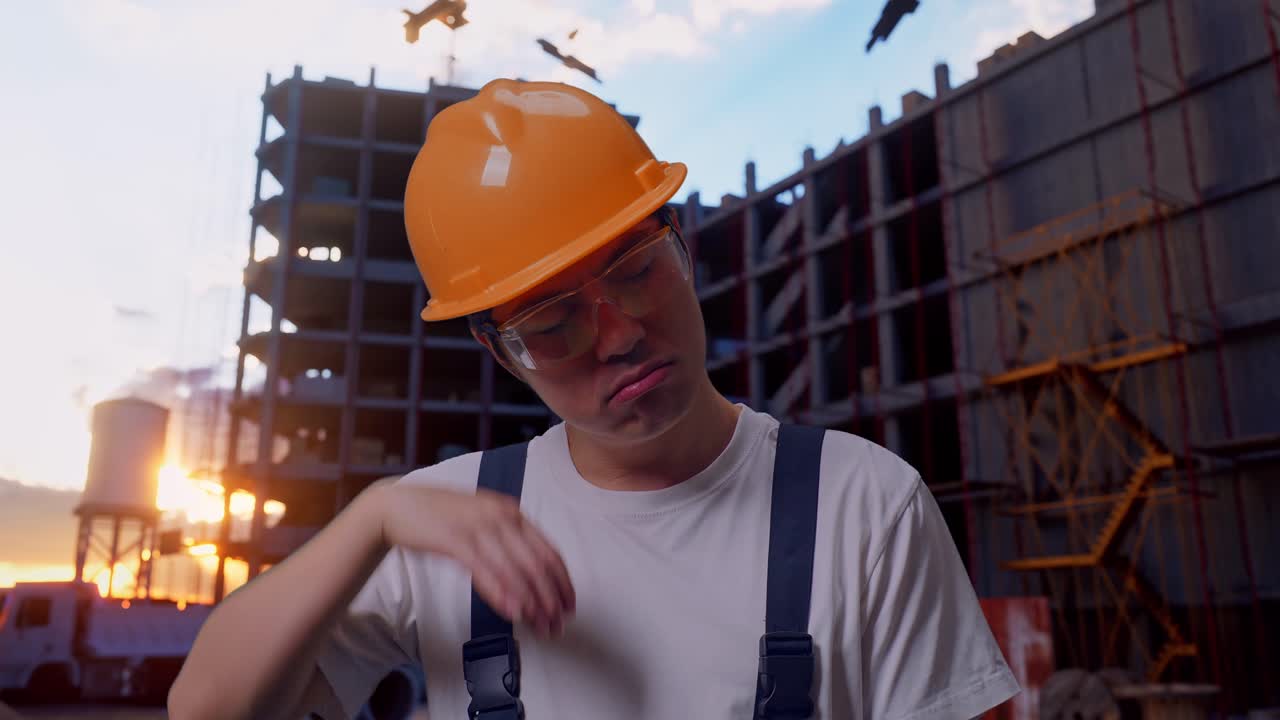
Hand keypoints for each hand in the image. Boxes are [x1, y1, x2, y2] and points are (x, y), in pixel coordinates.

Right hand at [374, 482, 575, 638]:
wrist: (396, 506)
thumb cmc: (439, 517)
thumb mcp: (481, 521)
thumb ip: (506, 541)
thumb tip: (530, 576)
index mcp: (510, 512)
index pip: (548, 551)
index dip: (563, 582)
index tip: (569, 605)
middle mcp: (500, 516)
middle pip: (537, 564)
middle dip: (551, 598)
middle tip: (557, 625)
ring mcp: (478, 526)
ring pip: (515, 570)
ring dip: (531, 603)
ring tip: (540, 626)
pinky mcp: (455, 540)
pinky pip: (485, 571)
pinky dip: (502, 594)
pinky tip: (513, 613)